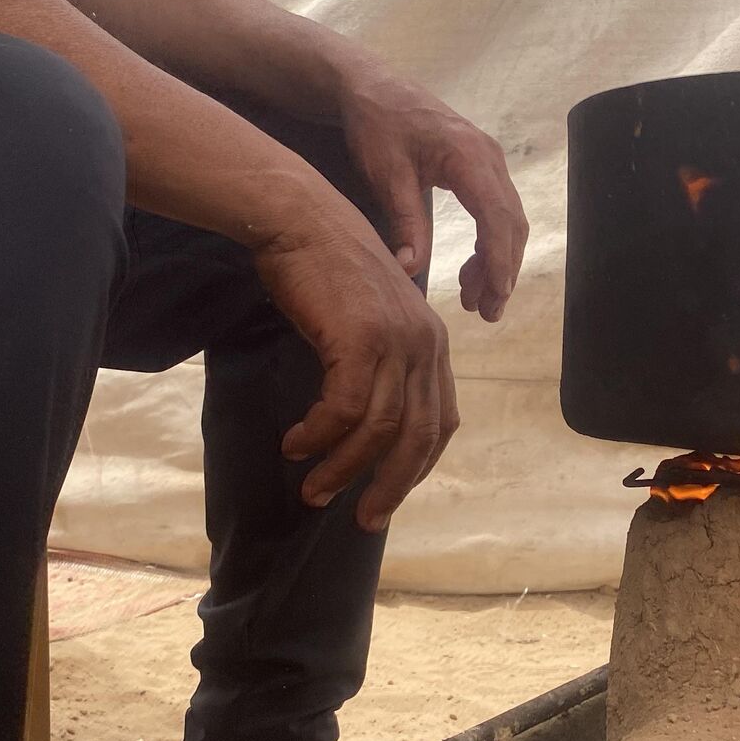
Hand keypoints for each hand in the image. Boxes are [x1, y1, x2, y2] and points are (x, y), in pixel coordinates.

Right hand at [250, 198, 459, 531]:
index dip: (418, 467)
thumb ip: (381, 364)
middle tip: (365, 521)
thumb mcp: (369, 320)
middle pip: (418, 437)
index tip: (390, 495)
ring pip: (379, 430)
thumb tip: (366, 421)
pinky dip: (320, 435)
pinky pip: (345, 409)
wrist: (301, 219)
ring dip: (344, 469)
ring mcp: (397, 340)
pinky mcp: (362, 337)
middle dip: (391, 487)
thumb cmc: (326, 271)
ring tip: (313, 488)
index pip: (443, 423)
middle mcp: (426, 344)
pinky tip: (296, 444)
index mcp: (435, 343)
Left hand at [337, 67, 528, 321]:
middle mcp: (489, 158)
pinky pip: (497, 210)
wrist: (372, 86)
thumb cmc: (377, 124)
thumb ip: (405, 221)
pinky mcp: (481, 167)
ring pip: (508, 220)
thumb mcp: (386, 174)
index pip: (496, 218)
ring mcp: (489, 161)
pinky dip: (489, 243)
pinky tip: (471, 269)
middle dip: (503, 271)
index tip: (495, 296)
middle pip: (511, 224)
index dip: (499, 261)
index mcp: (469, 157)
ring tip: (476, 300)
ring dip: (497, 261)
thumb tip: (411, 269)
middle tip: (487, 312)